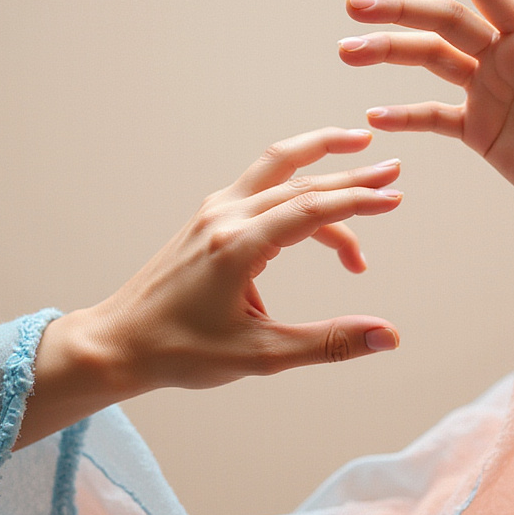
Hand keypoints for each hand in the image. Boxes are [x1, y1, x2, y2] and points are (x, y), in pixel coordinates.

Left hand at [16, 127, 402, 447]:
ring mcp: (212, 213)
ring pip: (275, 169)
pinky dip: (295, 189)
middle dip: (350, 174)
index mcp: (237, 246)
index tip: (396, 195)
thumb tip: (387, 337)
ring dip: (319, 159)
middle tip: (394, 169)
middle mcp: (224, 217)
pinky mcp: (207, 219)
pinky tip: (317, 217)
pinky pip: (259, 187)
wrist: (117, 343)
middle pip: (298, 179)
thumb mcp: (260, 355)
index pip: (311, 209)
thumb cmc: (180, 352)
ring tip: (362, 162)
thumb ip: (327, 343)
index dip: (357, 201)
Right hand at [338, 0, 513, 253]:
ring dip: (389, 54)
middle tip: (355, 6)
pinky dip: (403, 115)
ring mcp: (485, 93)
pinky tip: (374, 114)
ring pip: (428, 62)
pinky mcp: (478, 131)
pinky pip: (432, 117)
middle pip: (440, 23)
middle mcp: (500, 55)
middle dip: (397, 12)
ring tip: (350, 52)